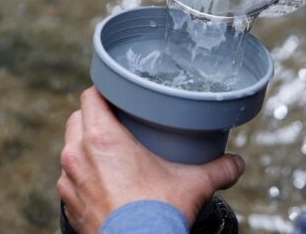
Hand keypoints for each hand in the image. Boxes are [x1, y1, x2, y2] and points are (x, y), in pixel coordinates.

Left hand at [57, 87, 244, 232]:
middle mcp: (78, 156)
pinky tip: (106, 184)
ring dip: (87, 148)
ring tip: (113, 154)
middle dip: (95, 117)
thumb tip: (236, 164)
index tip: (119, 93)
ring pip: (71, 151)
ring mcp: (69, 182)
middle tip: (121, 122)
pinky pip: (72, 181)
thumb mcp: (195, 183)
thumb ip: (219, 168)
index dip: (104, 90)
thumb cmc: (156, 214)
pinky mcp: (69, 205)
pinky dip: (86, 177)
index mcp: (102, 138)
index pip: (90, 97)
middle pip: (78, 119)